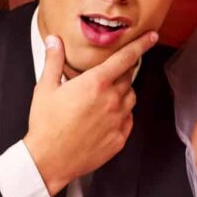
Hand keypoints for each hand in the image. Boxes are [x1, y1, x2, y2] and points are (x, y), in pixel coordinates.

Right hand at [23, 32, 157, 195]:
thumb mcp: (45, 88)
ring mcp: (118, 120)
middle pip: (128, 77)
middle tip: (105, 77)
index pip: (126, 57)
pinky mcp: (120, 138)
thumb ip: (53, 61)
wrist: (49, 159)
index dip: (141, 44)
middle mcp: (112, 100)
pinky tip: (105, 117)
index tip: (152, 36)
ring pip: (130, 98)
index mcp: (96, 83)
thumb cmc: (46, 125)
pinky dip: (121, 114)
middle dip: (120, 73)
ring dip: (122, 93)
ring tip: (102, 98)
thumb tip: (55, 41)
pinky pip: (128, 119)